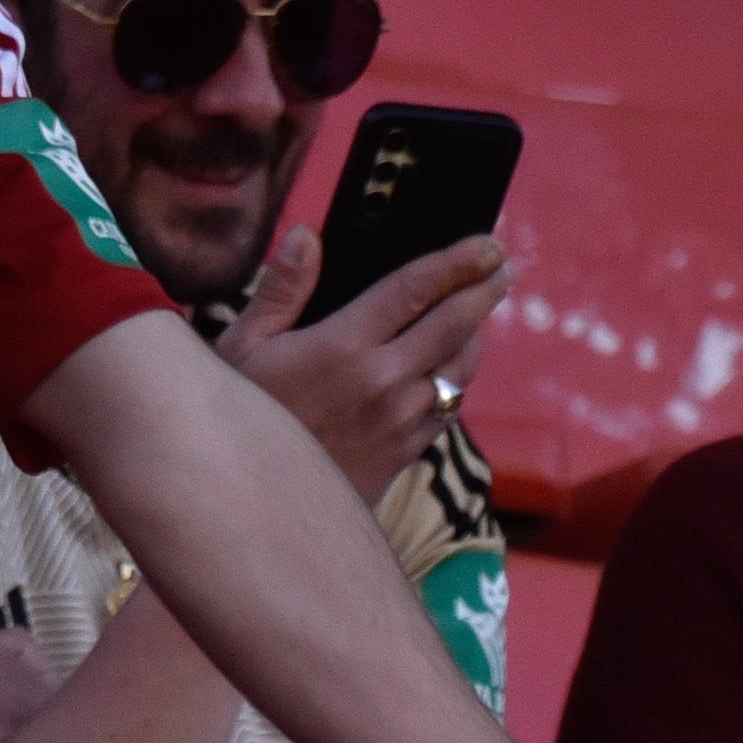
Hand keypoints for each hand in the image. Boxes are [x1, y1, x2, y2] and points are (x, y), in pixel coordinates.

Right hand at [211, 227, 507, 500]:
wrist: (258, 507)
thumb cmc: (241, 417)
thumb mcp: (243, 348)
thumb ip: (281, 288)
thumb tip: (308, 235)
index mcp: (343, 348)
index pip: (416, 289)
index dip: (458, 262)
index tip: (487, 244)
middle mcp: (383, 383)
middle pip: (454, 325)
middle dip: (484, 290)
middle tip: (501, 266)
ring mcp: (400, 422)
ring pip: (460, 368)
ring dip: (476, 334)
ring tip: (480, 310)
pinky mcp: (405, 453)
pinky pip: (448, 407)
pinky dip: (456, 378)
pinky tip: (450, 365)